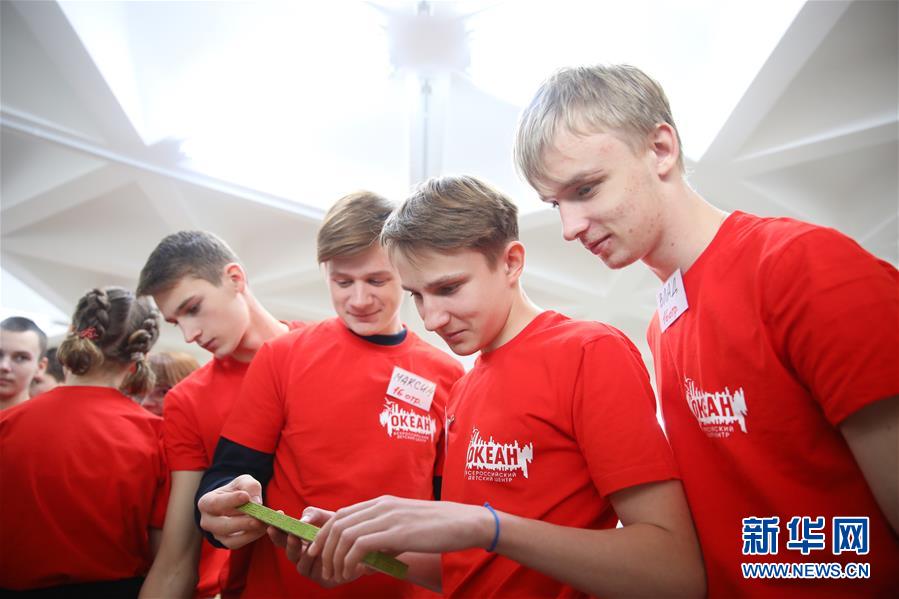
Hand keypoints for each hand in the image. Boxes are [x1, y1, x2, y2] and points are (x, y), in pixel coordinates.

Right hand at [197, 474, 266, 548]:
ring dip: (247, 531)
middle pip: (221, 525)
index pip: (215, 503)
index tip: (246, 496)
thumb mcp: (243, 482)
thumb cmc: (238, 490)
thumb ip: (249, 487)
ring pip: (228, 538)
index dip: (230, 500)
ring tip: (262, 523)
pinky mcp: (227, 542)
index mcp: (206, 502)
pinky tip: (261, 529)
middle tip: (257, 518)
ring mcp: (216, 534)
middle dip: (241, 522)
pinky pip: (237, 543)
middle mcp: (207, 521)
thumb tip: (256, 502)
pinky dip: (250, 537)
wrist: (237, 503)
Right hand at [267, 506, 368, 587]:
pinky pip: (313, 572)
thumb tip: (302, 519)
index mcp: (304, 542)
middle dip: (282, 540)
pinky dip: (311, 562)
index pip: (285, 536)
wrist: (369, 544)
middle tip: (282, 529)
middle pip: (287, 550)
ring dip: (297, 551)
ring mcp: (313, 569)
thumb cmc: (347, 530)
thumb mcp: (330, 518)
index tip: (274, 517)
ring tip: (297, 538)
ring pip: (298, 563)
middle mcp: (305, 557)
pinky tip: (313, 552)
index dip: (277, 529)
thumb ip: (316, 515)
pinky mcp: (323, 579)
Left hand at [307, 496, 493, 582]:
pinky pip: (361, 545)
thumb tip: (367, 561)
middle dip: (324, 548)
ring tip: (338, 575)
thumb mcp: (405, 530)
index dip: (324, 533)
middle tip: (323, 568)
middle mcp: (381, 506)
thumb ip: (385, 540)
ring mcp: (389, 517)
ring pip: (346, 534)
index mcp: (382, 503)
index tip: (317, 552)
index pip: (342, 514)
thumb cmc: (437, 529)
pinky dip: (350, 560)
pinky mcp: (397, 531)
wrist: (464, 523)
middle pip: (338, 523)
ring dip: (336, 557)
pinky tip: (353, 572)